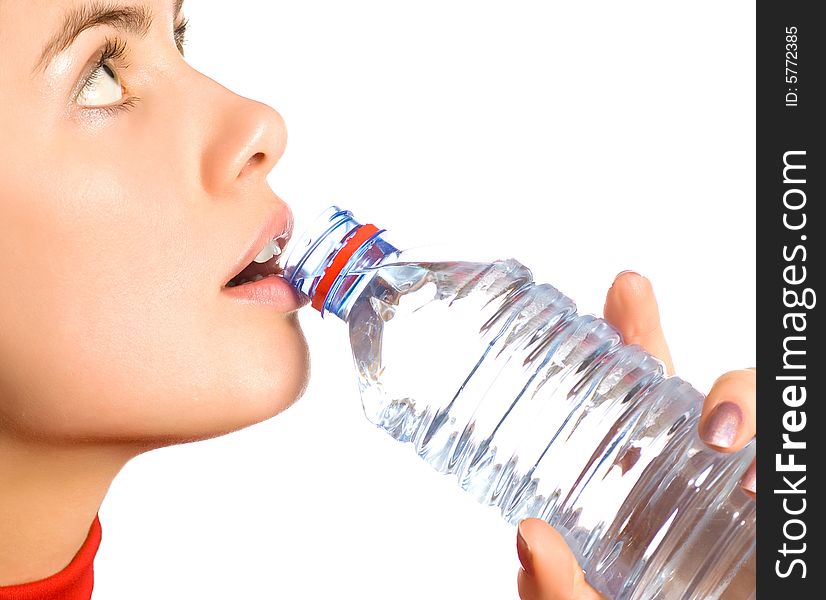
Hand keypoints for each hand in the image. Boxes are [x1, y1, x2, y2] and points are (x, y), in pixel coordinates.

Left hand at [515, 271, 755, 599]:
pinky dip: (785, 453)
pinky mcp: (784, 515)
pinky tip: (763, 485)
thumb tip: (529, 538)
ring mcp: (744, 492)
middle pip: (697, 394)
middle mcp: (695, 480)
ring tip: (722, 436)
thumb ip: (555, 592)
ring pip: (762, 414)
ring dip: (752, 401)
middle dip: (686, 355)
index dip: (635, 337)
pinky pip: (796, 460)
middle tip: (656, 334)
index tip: (624, 292)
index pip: (637, 401)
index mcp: (642, 491)